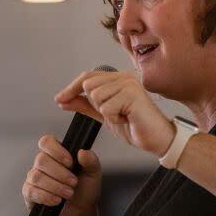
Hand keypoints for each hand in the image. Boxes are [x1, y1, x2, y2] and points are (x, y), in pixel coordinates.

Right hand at [22, 135, 102, 215]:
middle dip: (60, 174)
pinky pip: (31, 191)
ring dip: (56, 186)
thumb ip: (91, 160)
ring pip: (36, 176)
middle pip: (41, 160)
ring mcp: (34, 178)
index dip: (57, 151)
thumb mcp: (93, 173)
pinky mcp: (29, 193)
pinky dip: (47, 196)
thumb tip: (82, 152)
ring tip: (69, 193)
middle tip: (73, 183)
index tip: (70, 163)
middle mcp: (43, 164)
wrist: (80, 212)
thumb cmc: (85, 190)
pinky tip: (57, 200)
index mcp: (56, 154)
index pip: (46, 142)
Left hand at [54, 70, 174, 157]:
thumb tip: (64, 100)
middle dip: (95, 104)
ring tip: (123, 116)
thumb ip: (85, 105)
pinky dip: (114, 119)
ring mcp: (129, 84)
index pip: (87, 77)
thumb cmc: (135, 126)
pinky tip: (127, 119)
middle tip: (114, 113)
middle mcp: (124, 77)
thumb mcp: (104, 115)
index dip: (71, 88)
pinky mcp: (133, 94)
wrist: (157, 139)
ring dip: (106, 113)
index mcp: (118, 78)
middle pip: (89, 85)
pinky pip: (107, 108)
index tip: (59, 100)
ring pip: (96, 96)